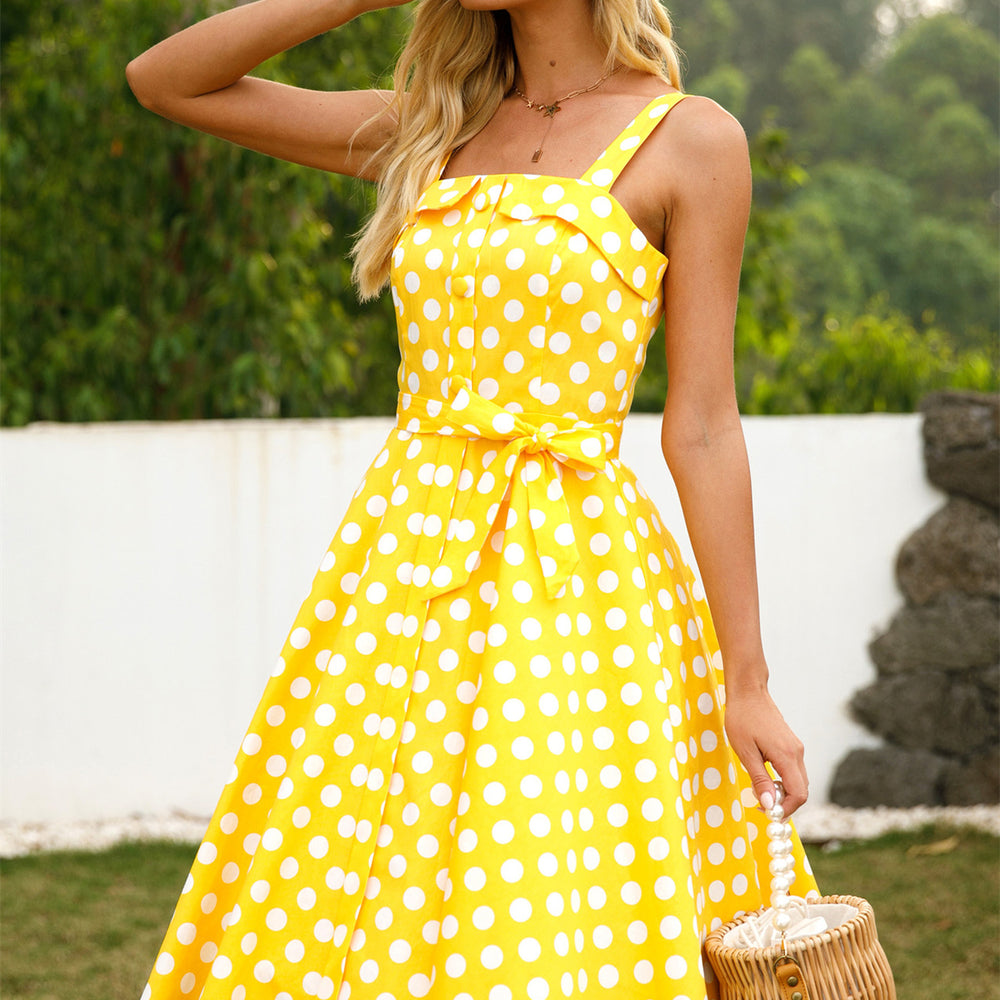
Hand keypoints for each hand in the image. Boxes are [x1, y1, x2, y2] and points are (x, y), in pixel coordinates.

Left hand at [723, 685, 807, 817]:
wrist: (748, 691)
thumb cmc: (742, 718)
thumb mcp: (745, 752)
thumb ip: (759, 779)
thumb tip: (769, 804)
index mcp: (787, 755)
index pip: (799, 794)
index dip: (786, 809)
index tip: (767, 812)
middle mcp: (797, 752)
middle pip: (802, 790)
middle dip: (785, 802)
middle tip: (760, 802)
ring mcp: (796, 747)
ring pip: (798, 780)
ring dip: (783, 791)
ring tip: (760, 788)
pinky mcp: (791, 744)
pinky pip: (793, 770)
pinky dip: (783, 780)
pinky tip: (764, 775)